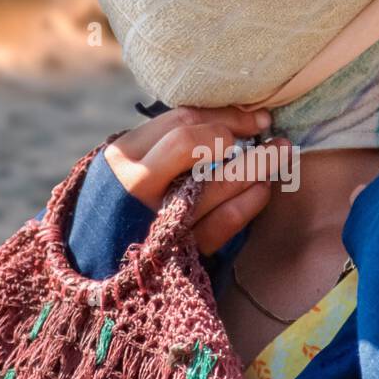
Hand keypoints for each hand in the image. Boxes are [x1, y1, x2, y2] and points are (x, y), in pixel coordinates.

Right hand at [104, 105, 288, 254]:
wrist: (100, 262)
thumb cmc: (127, 203)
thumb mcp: (135, 165)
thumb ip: (172, 141)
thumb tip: (236, 118)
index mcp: (125, 156)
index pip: (183, 122)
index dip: (226, 116)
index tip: (255, 117)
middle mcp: (139, 185)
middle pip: (197, 145)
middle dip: (241, 134)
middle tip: (273, 131)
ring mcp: (161, 218)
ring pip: (218, 182)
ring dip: (257, 165)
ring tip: (278, 155)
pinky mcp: (182, 249)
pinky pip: (226, 221)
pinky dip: (251, 201)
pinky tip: (262, 188)